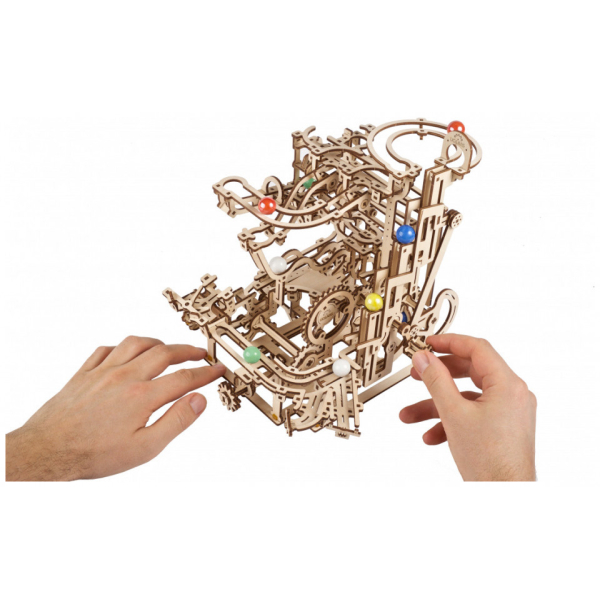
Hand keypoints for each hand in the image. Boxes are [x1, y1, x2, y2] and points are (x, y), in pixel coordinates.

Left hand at [5, 336, 225, 480]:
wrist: (46, 452)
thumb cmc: (93, 455)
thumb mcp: (144, 449)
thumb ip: (176, 422)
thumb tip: (200, 401)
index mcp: (143, 396)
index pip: (185, 378)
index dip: (207, 373)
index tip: (219, 370)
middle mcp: (125, 376)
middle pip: (164, 353)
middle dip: (187, 351)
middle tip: (200, 354)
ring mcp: (103, 371)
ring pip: (136, 343)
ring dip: (157, 342)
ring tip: (168, 348)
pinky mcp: (84, 373)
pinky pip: (107, 349)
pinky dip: (124, 347)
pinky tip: (128, 354)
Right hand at [400, 334, 535, 480]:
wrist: (504, 496)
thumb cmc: (490, 462)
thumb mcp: (453, 414)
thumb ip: (436, 380)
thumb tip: (424, 359)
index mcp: (508, 385)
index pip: (477, 348)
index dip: (450, 342)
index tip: (429, 343)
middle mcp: (513, 395)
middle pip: (470, 372)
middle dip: (438, 376)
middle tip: (416, 373)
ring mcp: (509, 412)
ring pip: (466, 397)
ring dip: (437, 404)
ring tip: (411, 414)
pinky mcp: (502, 427)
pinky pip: (472, 414)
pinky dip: (450, 420)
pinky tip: (431, 435)